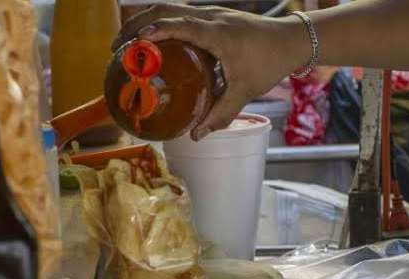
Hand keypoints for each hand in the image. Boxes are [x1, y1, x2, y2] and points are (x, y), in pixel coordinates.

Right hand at [113, 4, 308, 140]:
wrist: (292, 39)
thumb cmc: (270, 63)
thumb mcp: (245, 91)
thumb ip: (221, 114)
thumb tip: (196, 135)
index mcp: (218, 33)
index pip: (180, 25)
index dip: (156, 31)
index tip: (134, 44)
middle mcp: (211, 16)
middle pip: (165, 8)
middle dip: (136, 24)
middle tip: (116, 46)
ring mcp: (211, 12)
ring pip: (169, 6)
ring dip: (144, 19)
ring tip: (125, 41)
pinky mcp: (212, 15)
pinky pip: (178, 11)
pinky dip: (158, 20)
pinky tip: (150, 39)